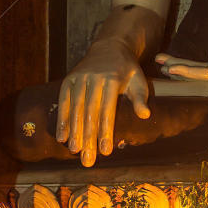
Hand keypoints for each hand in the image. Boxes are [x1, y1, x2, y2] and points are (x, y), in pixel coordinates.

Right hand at [56, 38, 150, 166]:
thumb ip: (140, 98)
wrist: (110, 47)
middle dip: (88, 138)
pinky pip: (63, 103)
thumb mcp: (138, 80)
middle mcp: (93, 78)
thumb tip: (145, 115)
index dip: (106, 132)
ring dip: (74, 132)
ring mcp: (78, 79)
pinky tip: (62, 138)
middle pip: (89, 113)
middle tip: (87, 160)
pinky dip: (62, 121)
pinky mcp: (68, 80)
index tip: (105, 151)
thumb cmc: (127, 70)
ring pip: (75, 110)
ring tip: (75, 151)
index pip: (108, 110)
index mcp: (111, 79)